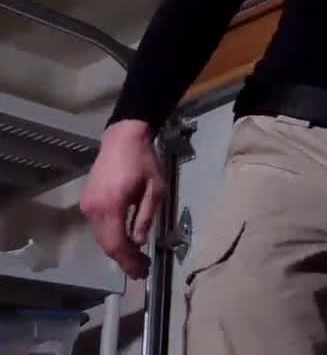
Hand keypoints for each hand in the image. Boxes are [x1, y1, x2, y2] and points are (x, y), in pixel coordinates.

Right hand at [79, 120, 167, 278]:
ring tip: (136, 259)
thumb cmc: (144, 162)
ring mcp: (87, 205)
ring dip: (117, 249)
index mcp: (111, 206)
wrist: (123, 138)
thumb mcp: (155, 190)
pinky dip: (111, 236)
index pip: (117, 244)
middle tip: (141, 270)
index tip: (142, 272)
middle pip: (107, 244)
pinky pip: (99, 226)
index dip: (128, 261)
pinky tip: (125, 240)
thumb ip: (145, 217)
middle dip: (124, 259)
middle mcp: (94, 209)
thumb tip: (139, 243)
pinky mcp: (87, 201)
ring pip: (101, 237)